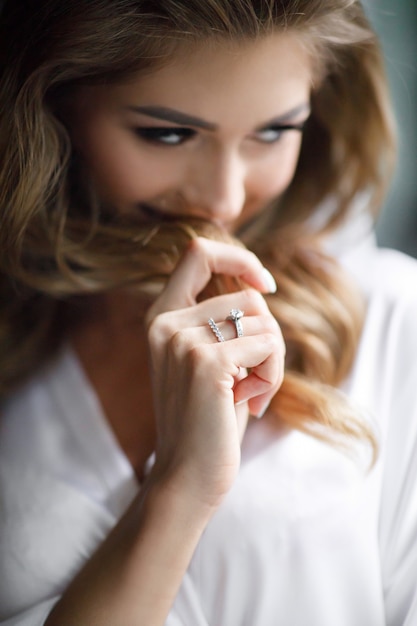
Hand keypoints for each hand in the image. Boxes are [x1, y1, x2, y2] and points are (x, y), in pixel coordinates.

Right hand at [145, 238, 284, 509]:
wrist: (188, 476)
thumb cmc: (207, 418)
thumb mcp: (210, 359)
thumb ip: (221, 319)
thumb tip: (256, 285)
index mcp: (161, 315)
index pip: (199, 252)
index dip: (239, 258)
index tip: (266, 284)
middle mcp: (166, 321)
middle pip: (248, 297)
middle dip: (267, 336)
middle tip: (255, 376)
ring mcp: (182, 340)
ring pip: (263, 321)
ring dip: (272, 360)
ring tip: (250, 392)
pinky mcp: (206, 362)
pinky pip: (267, 345)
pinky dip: (273, 374)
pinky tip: (254, 401)